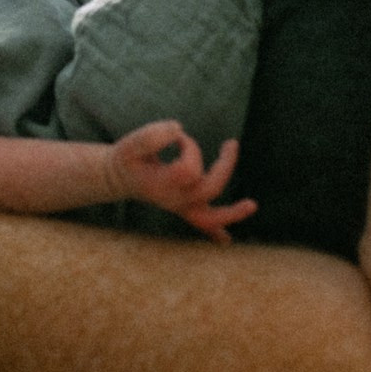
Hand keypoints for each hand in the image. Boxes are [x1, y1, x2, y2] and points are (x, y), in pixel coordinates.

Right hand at [109, 121, 256, 242]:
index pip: (189, 169)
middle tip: (231, 143)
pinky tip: (226, 241)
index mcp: (162, 185)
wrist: (117, 178)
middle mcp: (173, 200)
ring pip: (210, 217)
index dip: (189, 148)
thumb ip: (152, 135)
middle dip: (225, 166)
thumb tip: (179, 130)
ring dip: (232, 213)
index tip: (179, 137)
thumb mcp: (131, 143)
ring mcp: (179, 206)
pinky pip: (202, 224)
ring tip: (252, 205)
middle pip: (208, 189)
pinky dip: (215, 232)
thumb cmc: (127, 158)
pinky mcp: (183, 207)